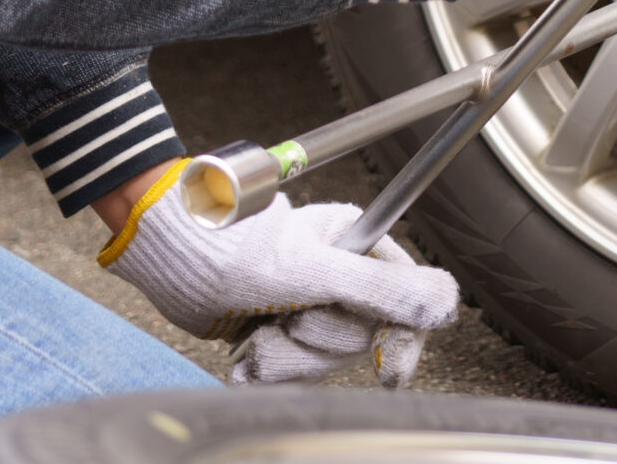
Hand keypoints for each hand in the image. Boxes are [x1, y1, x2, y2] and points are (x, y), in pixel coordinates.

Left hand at [100, 162, 458, 387]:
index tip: (389, 369)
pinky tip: (248, 347)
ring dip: (287, 356)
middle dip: (319, 341)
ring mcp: (307, 306)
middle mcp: (337, 275)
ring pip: (324, 362)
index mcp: (356, 245)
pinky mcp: (279, 332)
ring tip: (261, 330)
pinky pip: (290, 372)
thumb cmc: (237, 250)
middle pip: (361, 339)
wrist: (174, 263)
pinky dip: (266, 367)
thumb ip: (377, 289)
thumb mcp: (313, 269)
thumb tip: (442, 303)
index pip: (405, 298)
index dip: (402, 337)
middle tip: (290, 318)